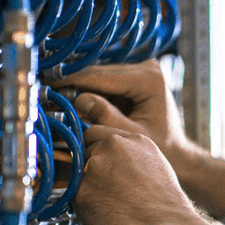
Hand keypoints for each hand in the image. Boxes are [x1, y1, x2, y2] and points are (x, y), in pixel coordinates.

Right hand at [56, 59, 224, 219]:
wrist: (179, 155)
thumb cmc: (163, 149)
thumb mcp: (129, 135)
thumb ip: (104, 117)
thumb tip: (77, 100)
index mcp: (149, 79)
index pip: (101, 77)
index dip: (72, 81)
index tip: (49, 85)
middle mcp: (147, 69)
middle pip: (99, 73)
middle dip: (73, 84)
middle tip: (45, 93)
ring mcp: (142, 72)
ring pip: (100, 77)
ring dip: (79, 87)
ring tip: (53, 98)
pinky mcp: (135, 80)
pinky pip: (105, 83)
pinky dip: (90, 92)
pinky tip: (71, 101)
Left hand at [73, 124, 198, 224]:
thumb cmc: (165, 208)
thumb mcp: (156, 169)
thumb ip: (130, 160)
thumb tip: (113, 167)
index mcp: (134, 139)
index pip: (97, 133)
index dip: (95, 151)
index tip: (100, 166)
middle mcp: (112, 146)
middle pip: (84, 151)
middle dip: (88, 168)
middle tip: (106, 191)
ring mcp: (94, 166)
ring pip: (76, 174)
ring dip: (86, 187)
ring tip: (110, 206)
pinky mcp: (81, 189)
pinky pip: (73, 197)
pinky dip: (83, 208)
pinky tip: (106, 216)